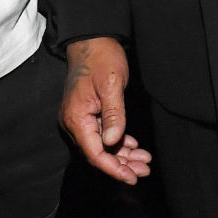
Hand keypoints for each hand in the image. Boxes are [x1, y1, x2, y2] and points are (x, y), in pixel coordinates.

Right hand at [61, 37, 152, 184]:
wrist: (92, 40)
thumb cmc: (102, 58)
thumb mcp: (112, 85)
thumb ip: (113, 114)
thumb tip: (113, 142)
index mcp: (77, 118)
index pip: (95, 153)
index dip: (114, 168)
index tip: (132, 177)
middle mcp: (73, 122)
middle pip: (97, 153)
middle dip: (122, 165)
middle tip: (144, 170)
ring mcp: (78, 118)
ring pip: (100, 146)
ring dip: (122, 155)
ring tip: (143, 161)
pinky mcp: (86, 113)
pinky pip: (100, 134)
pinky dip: (117, 142)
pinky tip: (131, 145)